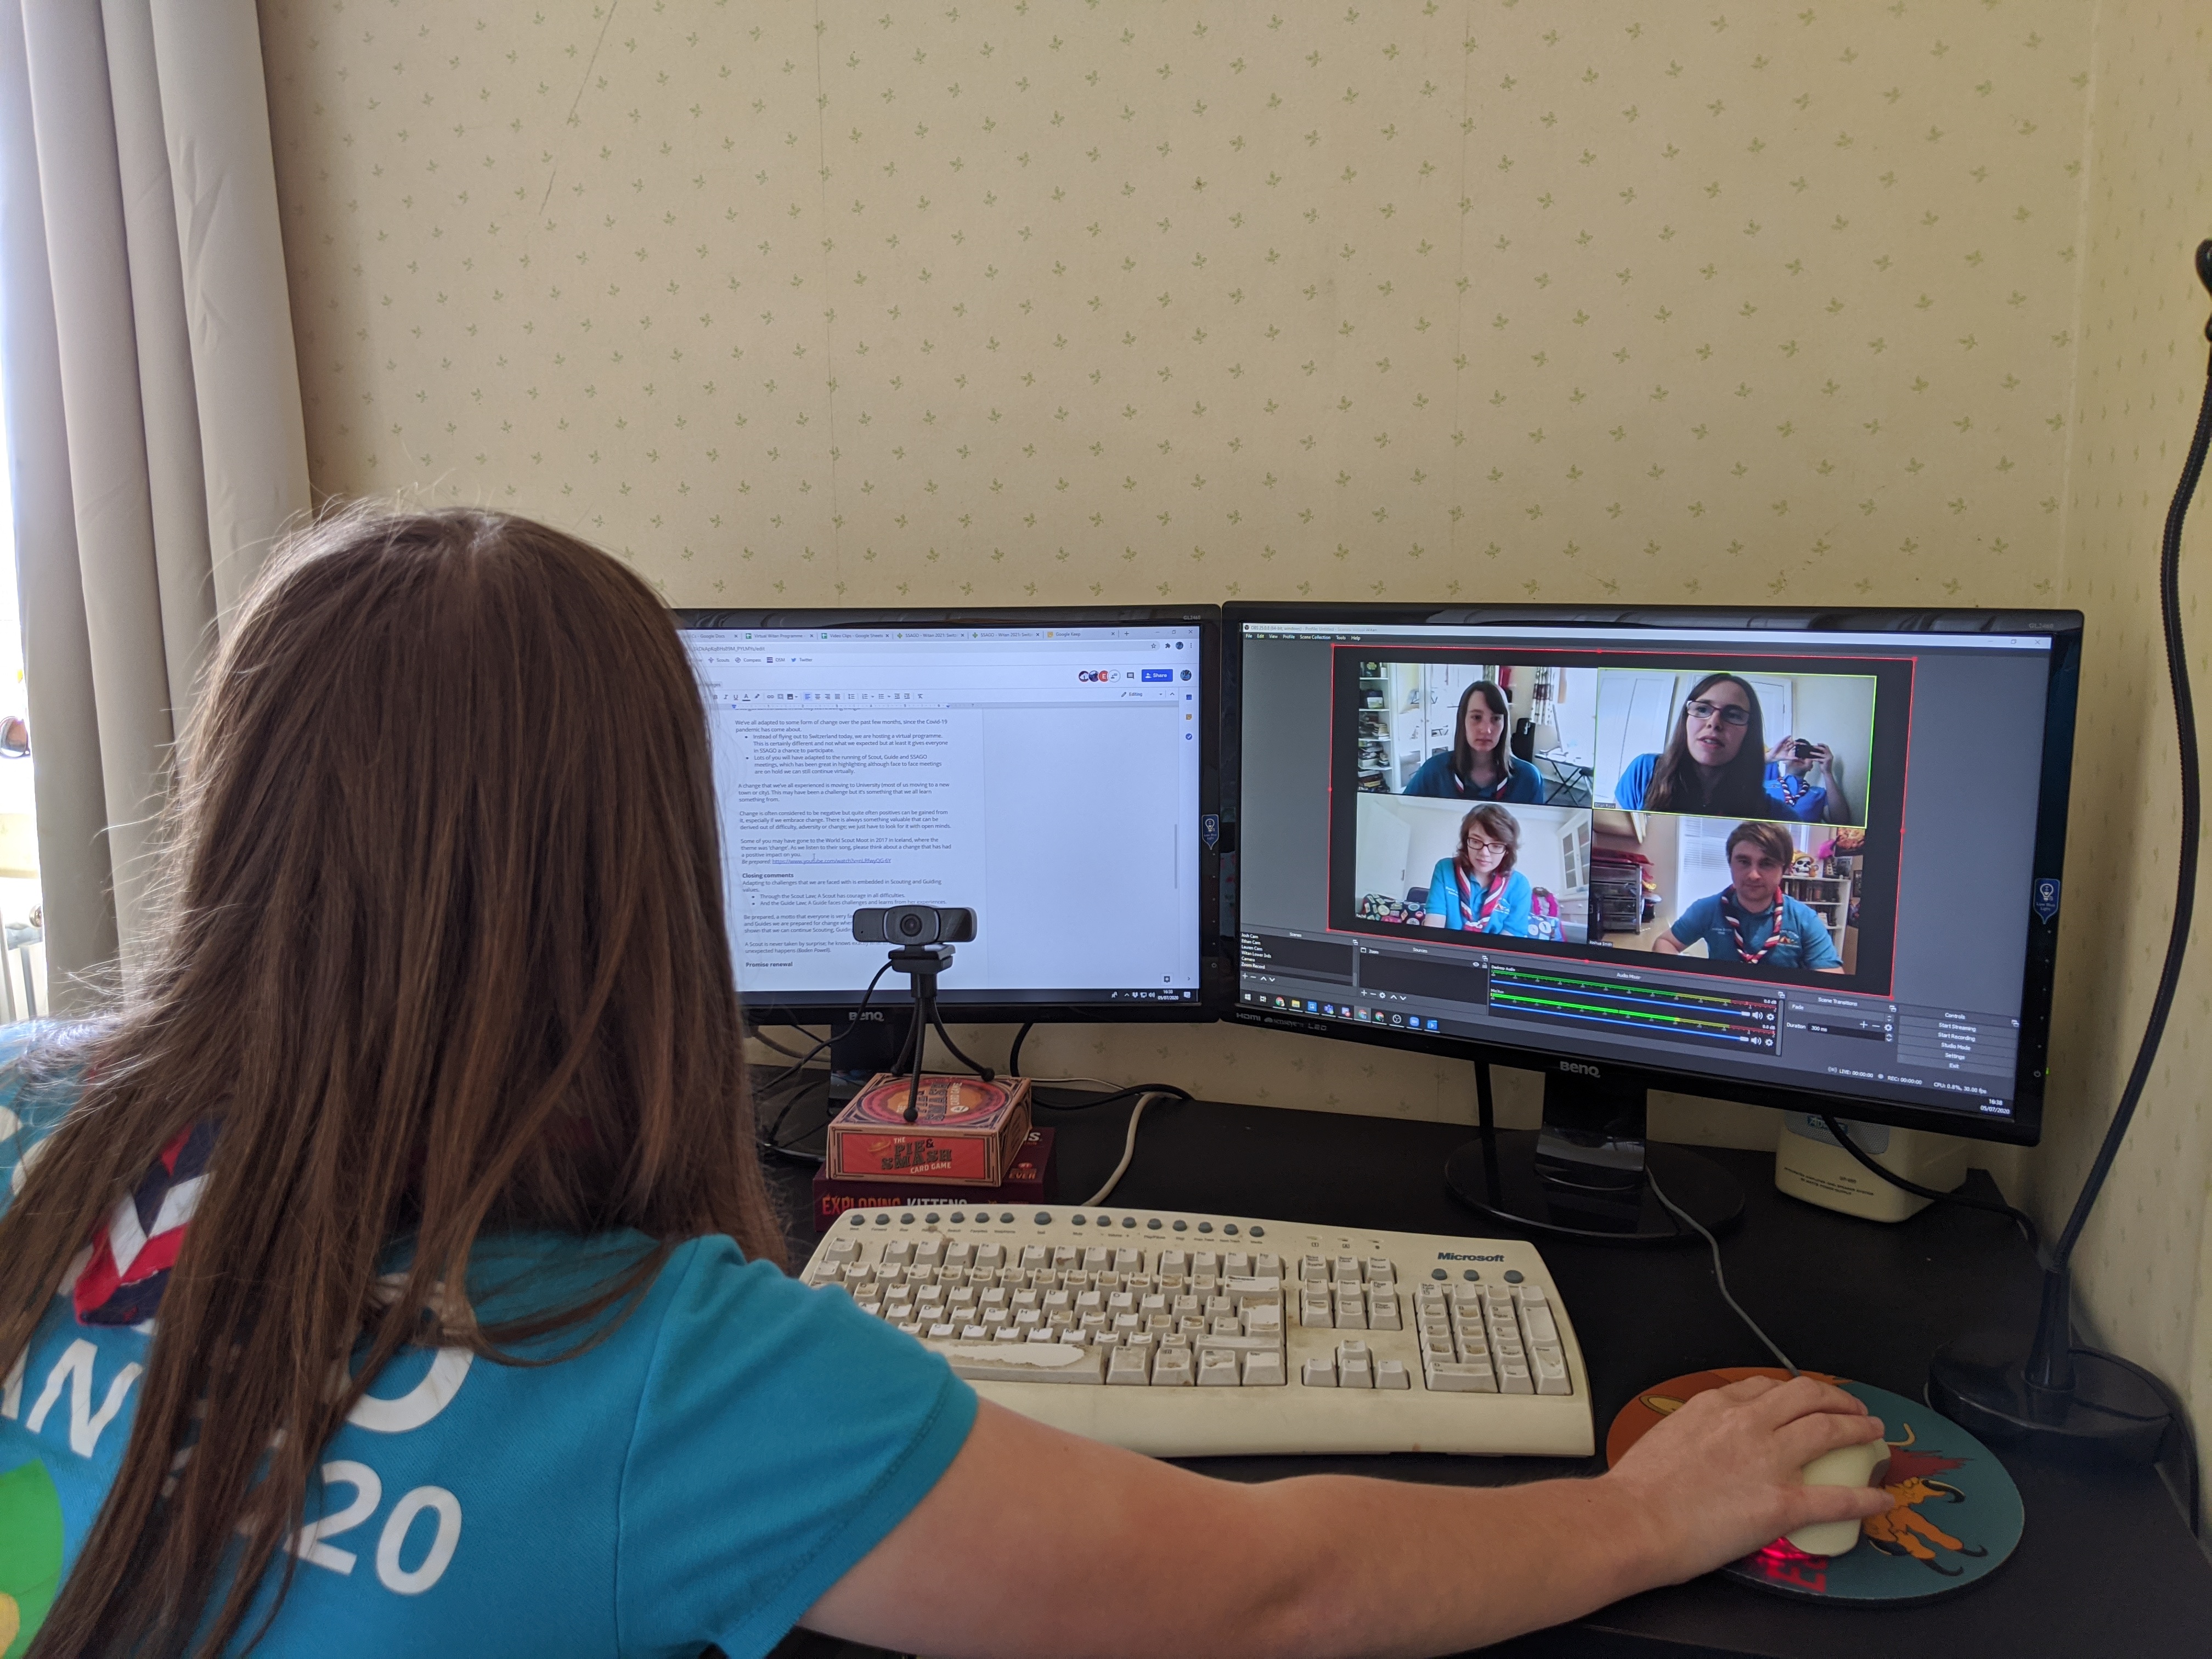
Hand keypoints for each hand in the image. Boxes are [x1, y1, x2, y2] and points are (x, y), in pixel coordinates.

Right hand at [1600, 1374, 1891, 1583]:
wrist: (1634, 1519)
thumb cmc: (1639, 1488)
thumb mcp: (1668, 1435)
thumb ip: (1698, 1430)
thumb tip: (1709, 1441)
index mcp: (1716, 1406)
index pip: (1767, 1386)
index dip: (1795, 1391)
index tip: (1804, 1399)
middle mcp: (1748, 1424)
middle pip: (1808, 1397)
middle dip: (1837, 1400)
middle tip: (1852, 1410)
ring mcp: (1769, 1461)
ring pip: (1830, 1431)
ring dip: (1859, 1429)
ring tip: (1872, 1434)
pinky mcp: (1782, 1504)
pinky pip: (1837, 1498)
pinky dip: (1864, 1497)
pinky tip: (1879, 1498)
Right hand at [1766, 735, 1800, 765]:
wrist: (1773, 757)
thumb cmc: (1779, 757)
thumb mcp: (1787, 758)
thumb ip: (1792, 758)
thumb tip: (1797, 758)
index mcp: (1787, 749)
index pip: (1793, 746)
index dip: (1796, 745)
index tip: (1801, 744)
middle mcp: (1786, 746)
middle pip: (1791, 743)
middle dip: (1794, 742)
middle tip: (1797, 742)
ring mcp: (1783, 744)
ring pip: (1788, 741)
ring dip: (1791, 740)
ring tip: (1793, 741)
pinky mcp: (1780, 743)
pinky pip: (1784, 739)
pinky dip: (1786, 737)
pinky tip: (1789, 736)